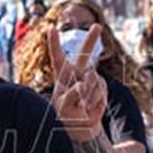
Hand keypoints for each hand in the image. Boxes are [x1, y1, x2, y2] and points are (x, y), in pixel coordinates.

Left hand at [48, 25, 105, 140]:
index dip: (54, 43)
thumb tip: (84, 84)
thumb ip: (72, 93)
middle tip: (98, 25)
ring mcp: (90, 78)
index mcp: (62, 75)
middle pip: (85, 53)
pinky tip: (90, 107)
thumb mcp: (64, 106)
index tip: (51, 29)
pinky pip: (101, 87)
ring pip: (93, 78)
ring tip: (82, 106)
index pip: (57, 57)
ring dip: (88, 94)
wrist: (81, 126)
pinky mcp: (101, 85)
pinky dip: (96, 98)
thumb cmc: (67, 115)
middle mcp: (77, 73)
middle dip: (92, 39)